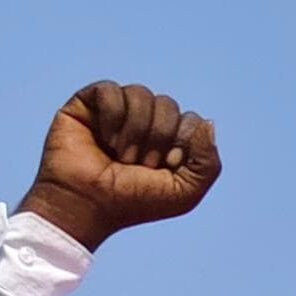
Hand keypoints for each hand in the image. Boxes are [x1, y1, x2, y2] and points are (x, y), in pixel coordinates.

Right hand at [18, 80, 220, 251]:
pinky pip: (110, 89)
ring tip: (121, 156)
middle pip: (168, 105)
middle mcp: (142, 123)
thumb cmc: (133, 203)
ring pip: (140, 94)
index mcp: (167, 140)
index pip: (190, 120)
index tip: (166, 168)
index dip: (182, 143)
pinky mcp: (87, 104)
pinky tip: (104, 139)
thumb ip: (208, 162)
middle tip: (141, 164)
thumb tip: (206, 122)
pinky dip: (111, 116)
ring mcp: (115, 111)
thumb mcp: (185, 193)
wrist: (88, 205)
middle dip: (158, 137)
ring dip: (135, 130)